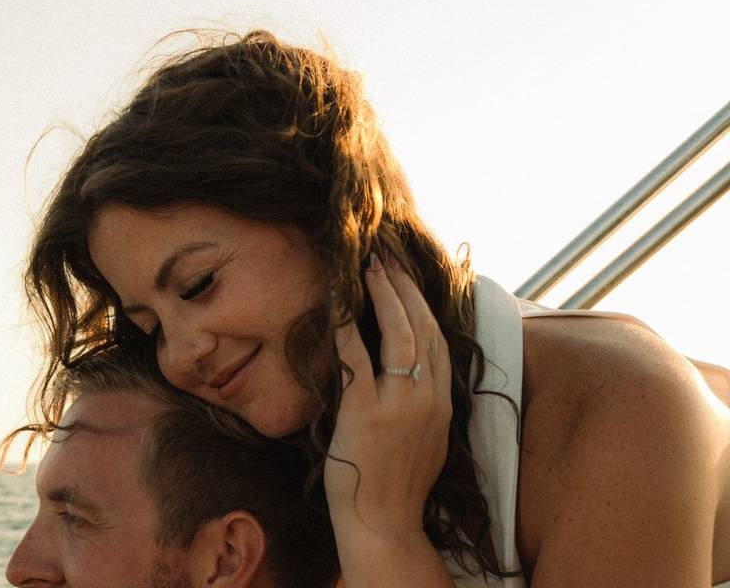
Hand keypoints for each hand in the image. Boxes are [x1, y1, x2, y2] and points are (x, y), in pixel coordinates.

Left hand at [325, 251, 452, 544]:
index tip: (408, 277)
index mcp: (444, 401)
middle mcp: (428, 397)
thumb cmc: (397, 483)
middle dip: (405, 286)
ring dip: (384, 294)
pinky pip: (357, 357)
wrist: (385, 525)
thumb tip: (410, 369)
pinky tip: (338, 302)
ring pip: (400, 333)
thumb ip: (424, 401)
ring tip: (370, 267)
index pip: (439, 338)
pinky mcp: (366, 412)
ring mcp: (399, 404)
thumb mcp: (428, 437)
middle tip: (386, 258)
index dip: (423, 302)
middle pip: (423, 326)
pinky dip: (348, 325)